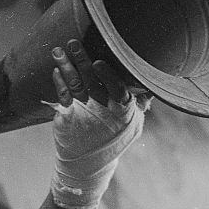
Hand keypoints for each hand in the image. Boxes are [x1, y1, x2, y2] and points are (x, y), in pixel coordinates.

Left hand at [48, 39, 146, 165]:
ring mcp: (82, 113)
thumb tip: (153, 86)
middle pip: (91, 81)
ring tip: (57, 51)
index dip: (108, 77)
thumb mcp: (133, 125)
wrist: (88, 165)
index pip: (116, 90)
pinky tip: (55, 71)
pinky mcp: (66, 117)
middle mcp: (101, 110)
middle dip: (81, 60)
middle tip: (73, 43)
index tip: (99, 63)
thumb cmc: (114, 140)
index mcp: (121, 110)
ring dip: (65, 66)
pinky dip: (58, 84)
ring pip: (74, 85)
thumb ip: (140, 104)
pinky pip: (62, 97)